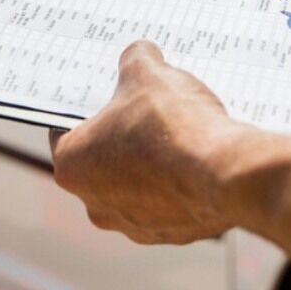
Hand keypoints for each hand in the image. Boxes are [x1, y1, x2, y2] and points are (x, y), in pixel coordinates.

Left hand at [49, 40, 247, 243]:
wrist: (224, 172)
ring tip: (178, 134)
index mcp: (72, 165)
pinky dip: (179, 183)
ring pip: (136, 185)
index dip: (88, 109)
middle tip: (145, 111)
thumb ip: (136, 59)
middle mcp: (95, 204)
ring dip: (151, 163)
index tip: (106, 97)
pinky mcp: (171, 234)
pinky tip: (197, 159)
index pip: (66, 131)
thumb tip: (140, 54)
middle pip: (102, 160)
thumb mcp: (147, 72)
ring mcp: (133, 225)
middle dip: (122, 136)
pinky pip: (169, 202)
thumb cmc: (172, 126)